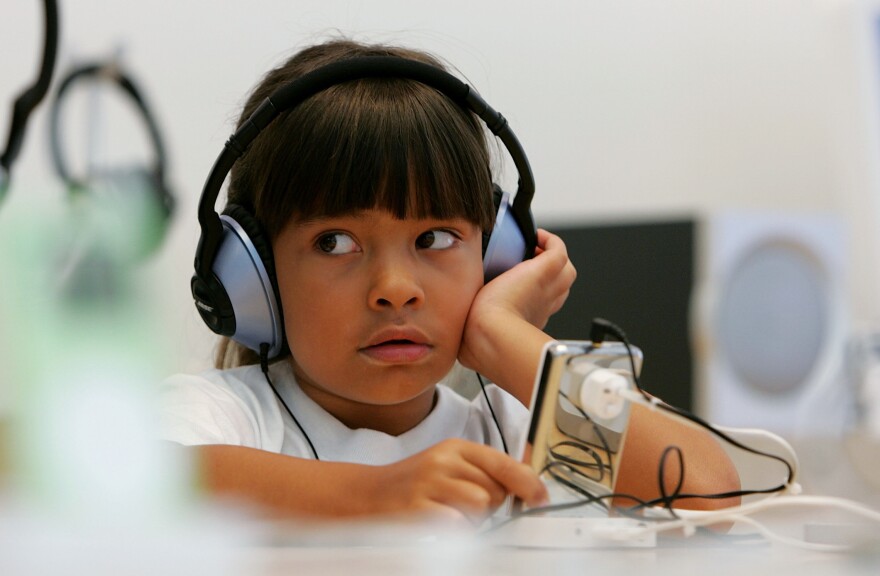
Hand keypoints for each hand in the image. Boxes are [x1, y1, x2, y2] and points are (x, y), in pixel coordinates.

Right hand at [362, 439, 547, 524]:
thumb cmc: (413, 484)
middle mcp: (443, 460)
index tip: (541, 497)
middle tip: (463, 505)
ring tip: (449, 513)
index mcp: (455, 448)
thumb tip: (526, 486)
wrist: (366, 495)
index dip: (528, 482)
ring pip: (480, 507)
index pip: (503, 462)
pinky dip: (455, 530)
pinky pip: (458, 525)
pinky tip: (438, 523)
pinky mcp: (418, 508)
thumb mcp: (448, 466)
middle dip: (489, 506)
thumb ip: (483, 472)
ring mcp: (429, 483)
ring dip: (472, 520)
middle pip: (495, 490)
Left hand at [458, 229, 575, 378]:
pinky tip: (535, 236)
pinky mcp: (546, 272)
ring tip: (533, 248)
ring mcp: (548, 289)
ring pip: (564, 270)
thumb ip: (466, 329)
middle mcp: (543, 305)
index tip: (516, 283)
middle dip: (546, 274)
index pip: (540, 304)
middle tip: (526, 262)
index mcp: (528, 320)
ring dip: (550, 257)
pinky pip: (558, 250)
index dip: (532, 292)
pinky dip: (550, 240)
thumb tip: (451, 328)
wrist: (488, 336)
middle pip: (558, 286)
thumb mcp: (473, 332)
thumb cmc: (478, 338)